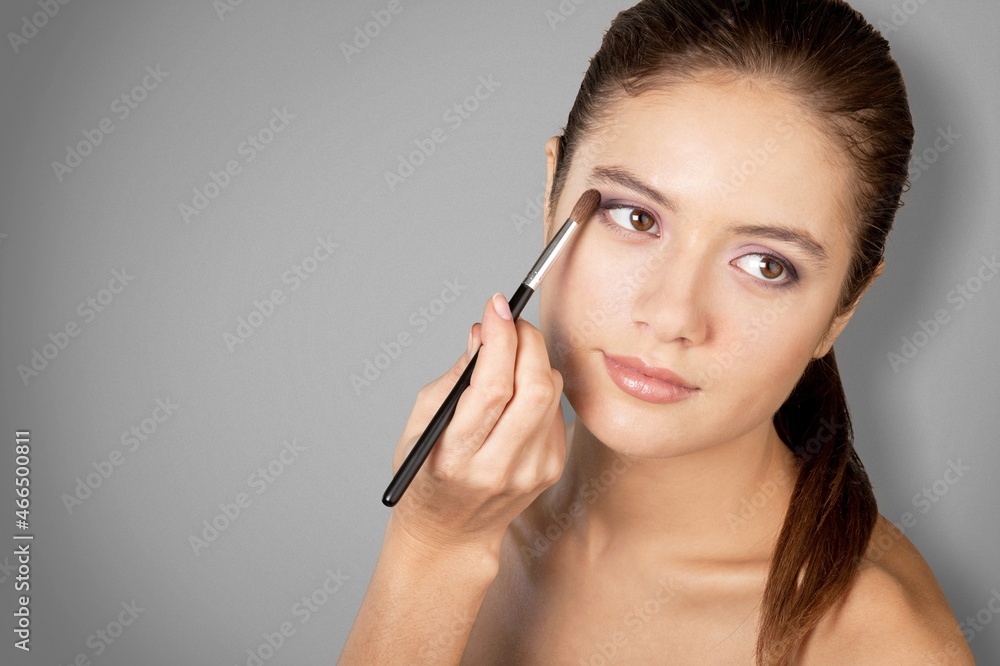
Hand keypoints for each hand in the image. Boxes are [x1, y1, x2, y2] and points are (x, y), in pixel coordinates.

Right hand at [389, 292, 566, 559]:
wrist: (452, 533)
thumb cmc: (429, 472)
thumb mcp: (423, 423)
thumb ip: (457, 377)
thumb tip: (485, 332)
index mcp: (458, 456)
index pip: (493, 388)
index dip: (499, 339)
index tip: (497, 306)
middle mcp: (500, 467)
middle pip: (535, 387)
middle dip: (526, 340)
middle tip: (510, 322)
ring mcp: (532, 471)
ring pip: (552, 393)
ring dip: (533, 360)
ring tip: (509, 356)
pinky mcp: (551, 468)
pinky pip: (556, 410)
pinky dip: (540, 387)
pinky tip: (518, 391)